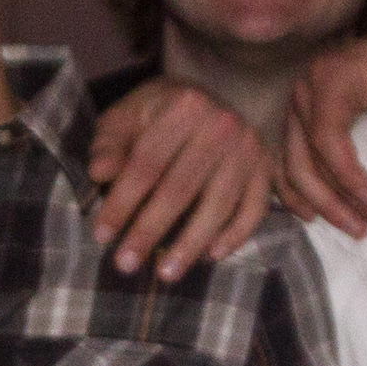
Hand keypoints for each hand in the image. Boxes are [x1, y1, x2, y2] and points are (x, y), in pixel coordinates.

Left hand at [85, 81, 272, 279]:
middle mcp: (222, 126)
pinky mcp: (267, 170)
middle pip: (180, 188)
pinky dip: (235, 235)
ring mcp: (249, 149)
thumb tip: (99, 173)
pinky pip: (254, 210)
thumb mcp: (130, 114)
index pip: (146, 164)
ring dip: (191, 244)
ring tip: (166, 273)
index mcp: (183, 107)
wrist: (221, 92)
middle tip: (126, 264)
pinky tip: (211, 256)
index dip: (122, 202)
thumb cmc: (164, 111)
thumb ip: (111, 143)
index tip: (102, 235)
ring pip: (219, 205)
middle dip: (150, 230)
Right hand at [280, 28, 366, 235]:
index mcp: (328, 78)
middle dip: (336, 202)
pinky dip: (296, 194)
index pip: (325, 137)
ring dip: (320, 205)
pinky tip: (315, 216)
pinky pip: (285, 166)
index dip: (346, 176)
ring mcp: (295, 112)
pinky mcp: (296, 126)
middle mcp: (303, 94)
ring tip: (356, 229)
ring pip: (293, 169)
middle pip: (306, 160)